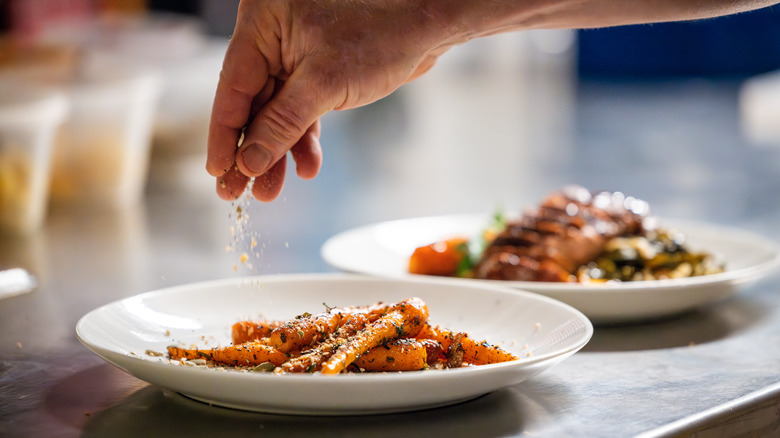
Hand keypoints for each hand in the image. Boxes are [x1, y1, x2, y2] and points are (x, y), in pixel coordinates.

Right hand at [206, 0, 458, 200]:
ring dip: (276, 153)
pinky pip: (300, 111)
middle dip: (250, 151)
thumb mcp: (324, 84)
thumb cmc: (380, 36)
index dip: (224, 134)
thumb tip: (248, 163)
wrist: (427, 27)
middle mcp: (273, 36)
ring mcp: (295, 55)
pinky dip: (302, 140)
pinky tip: (306, 167)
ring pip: (276, 113)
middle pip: (251, 104)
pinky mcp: (317, 72)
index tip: (218, 172)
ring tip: (270, 192)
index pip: (232, 86)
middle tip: (236, 193)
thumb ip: (281, 124)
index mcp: (262, 23)